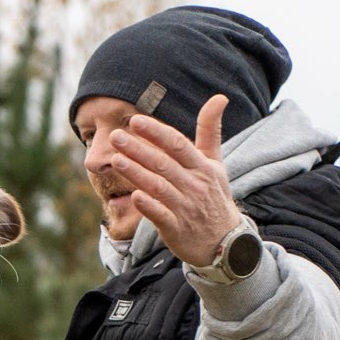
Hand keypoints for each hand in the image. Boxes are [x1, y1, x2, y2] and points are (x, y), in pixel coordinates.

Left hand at [109, 94, 242, 266]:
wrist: (224, 241)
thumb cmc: (214, 197)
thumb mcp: (216, 163)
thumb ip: (210, 132)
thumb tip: (219, 97)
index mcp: (202, 167)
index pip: (178, 144)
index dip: (156, 132)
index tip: (135, 121)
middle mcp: (194, 185)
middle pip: (163, 163)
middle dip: (138, 148)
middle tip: (115, 136)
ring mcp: (185, 208)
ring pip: (158, 187)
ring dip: (137, 173)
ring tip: (115, 160)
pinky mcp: (176, 229)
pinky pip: (161, 216)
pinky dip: (149, 206)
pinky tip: (134, 196)